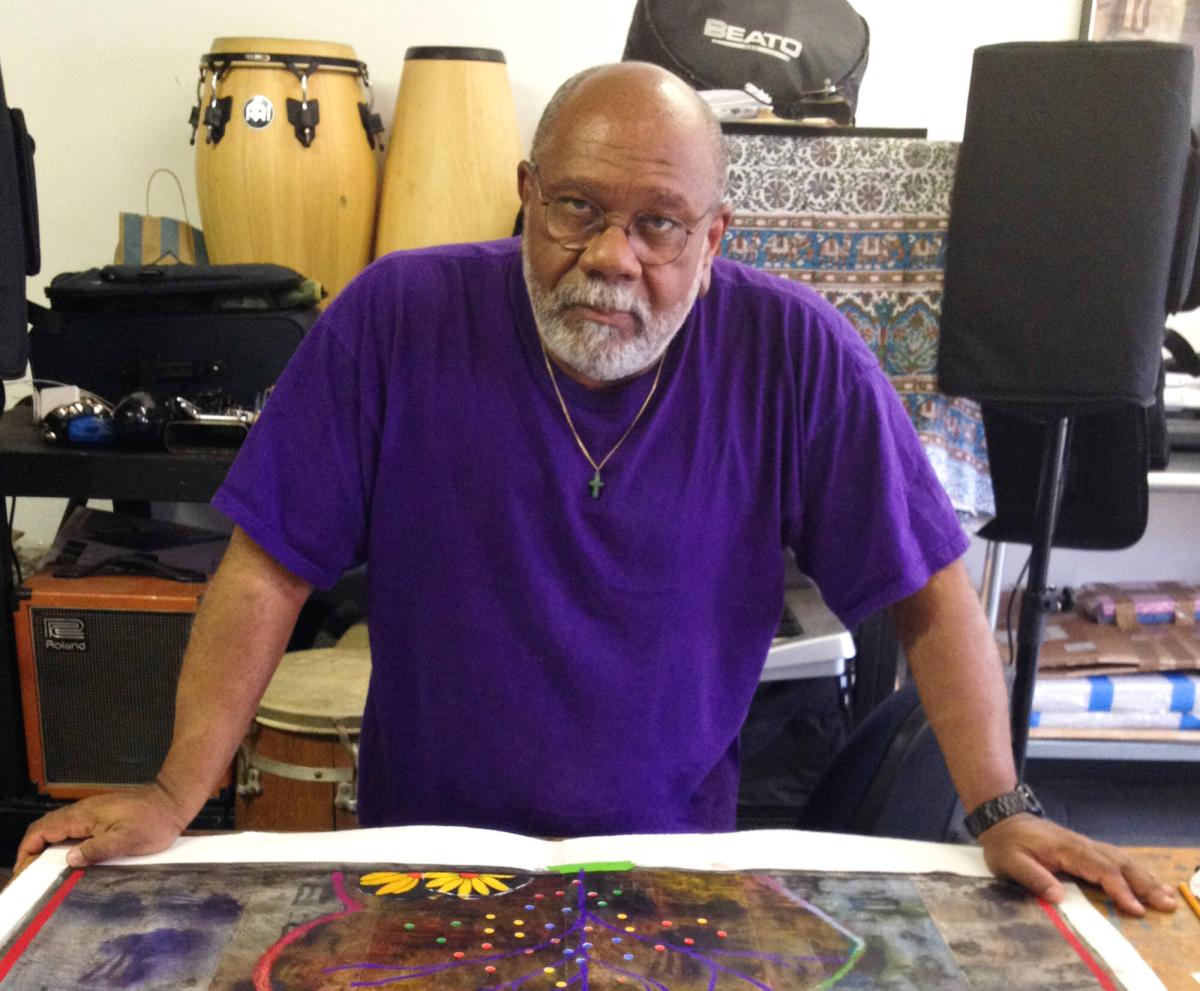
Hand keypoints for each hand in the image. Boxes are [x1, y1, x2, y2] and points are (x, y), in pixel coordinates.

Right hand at [13, 781, 190, 876]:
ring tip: (46, 873)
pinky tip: (71, 861)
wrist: (173, 801)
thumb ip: (96, 850)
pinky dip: (64, 846)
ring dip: (47, 850)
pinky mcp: (101, 818)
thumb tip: (69, 860)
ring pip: (59, 831)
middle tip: (31, 877)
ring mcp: (92, 814)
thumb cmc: (154, 819)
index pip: (41, 830)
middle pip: (45, 830)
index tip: (23, 871)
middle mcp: (83, 812)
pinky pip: (74, 831)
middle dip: (32, 853)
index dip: (26, 850)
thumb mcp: (126, 840)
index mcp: (83, 815)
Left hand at [978, 813, 1177, 915]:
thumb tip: (1058, 897)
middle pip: (1119, 863)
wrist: (1002, 820)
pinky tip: (1148, 881)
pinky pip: (1115, 858)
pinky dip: (1135, 871)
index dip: (1119, 890)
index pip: (1100, 869)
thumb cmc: (1006, 843)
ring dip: (1145, 878)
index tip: (1135, 909)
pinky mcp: (1085, 849)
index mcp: (1065, 848)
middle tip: (1167, 905)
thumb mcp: (1010, 862)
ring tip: (1167, 896)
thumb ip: (1033, 878)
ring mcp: (1085, 845)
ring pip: (1122, 859)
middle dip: (1144, 884)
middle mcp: (1081, 845)